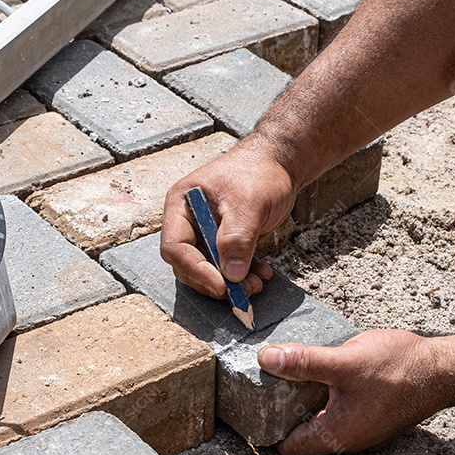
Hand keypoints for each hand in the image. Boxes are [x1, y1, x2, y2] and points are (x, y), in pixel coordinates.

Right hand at [161, 137, 295, 298]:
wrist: (279, 164)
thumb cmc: (258, 172)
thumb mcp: (248, 203)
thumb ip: (237, 238)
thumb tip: (230, 274)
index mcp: (182, 205)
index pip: (175, 247)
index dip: (195, 270)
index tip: (220, 285)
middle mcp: (189, 221)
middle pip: (188, 264)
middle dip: (213, 280)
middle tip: (241, 291)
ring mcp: (205, 233)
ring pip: (208, 269)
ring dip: (231, 283)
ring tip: (255, 285)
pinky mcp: (223, 242)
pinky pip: (226, 266)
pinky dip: (242, 275)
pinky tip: (261, 274)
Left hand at [257, 330, 445, 454]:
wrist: (446, 370)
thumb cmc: (400, 369)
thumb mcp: (344, 361)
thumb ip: (304, 362)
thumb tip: (266, 359)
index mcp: (337, 436)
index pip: (288, 447)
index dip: (267, 428)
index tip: (253, 404)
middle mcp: (349, 440)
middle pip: (302, 434)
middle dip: (284, 411)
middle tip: (268, 383)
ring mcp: (362, 429)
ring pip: (322, 420)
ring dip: (307, 401)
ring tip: (293, 372)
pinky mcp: (372, 415)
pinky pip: (340, 410)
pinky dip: (328, 395)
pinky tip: (326, 370)